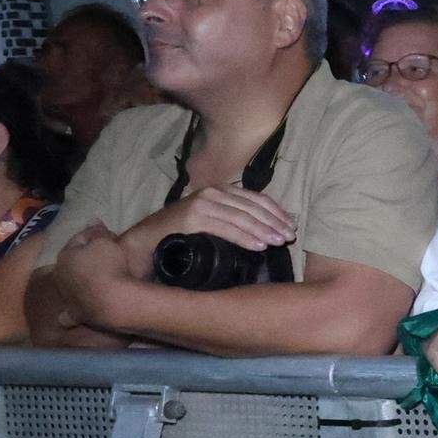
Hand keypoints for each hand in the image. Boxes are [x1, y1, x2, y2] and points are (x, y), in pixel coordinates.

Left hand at [53, 224, 138, 323]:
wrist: (114, 299)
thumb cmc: (109, 266)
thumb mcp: (105, 242)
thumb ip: (96, 231)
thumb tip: (91, 218)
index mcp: (65, 255)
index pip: (78, 241)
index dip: (92, 236)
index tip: (107, 236)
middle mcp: (60, 276)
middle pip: (71, 263)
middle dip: (81, 259)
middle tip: (100, 258)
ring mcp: (66, 296)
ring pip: (68, 286)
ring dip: (75, 283)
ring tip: (90, 282)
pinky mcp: (74, 313)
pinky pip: (68, 314)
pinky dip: (67, 314)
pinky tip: (66, 318)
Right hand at [125, 186, 295, 263]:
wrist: (146, 240)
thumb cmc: (182, 234)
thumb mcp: (212, 221)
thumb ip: (233, 219)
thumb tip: (266, 230)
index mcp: (221, 190)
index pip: (257, 198)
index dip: (276, 212)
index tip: (290, 227)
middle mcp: (212, 192)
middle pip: (253, 207)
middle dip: (274, 223)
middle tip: (289, 238)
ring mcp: (202, 203)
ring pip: (242, 217)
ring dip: (264, 231)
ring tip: (278, 243)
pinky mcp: (193, 217)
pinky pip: (226, 228)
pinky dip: (245, 238)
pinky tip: (259, 246)